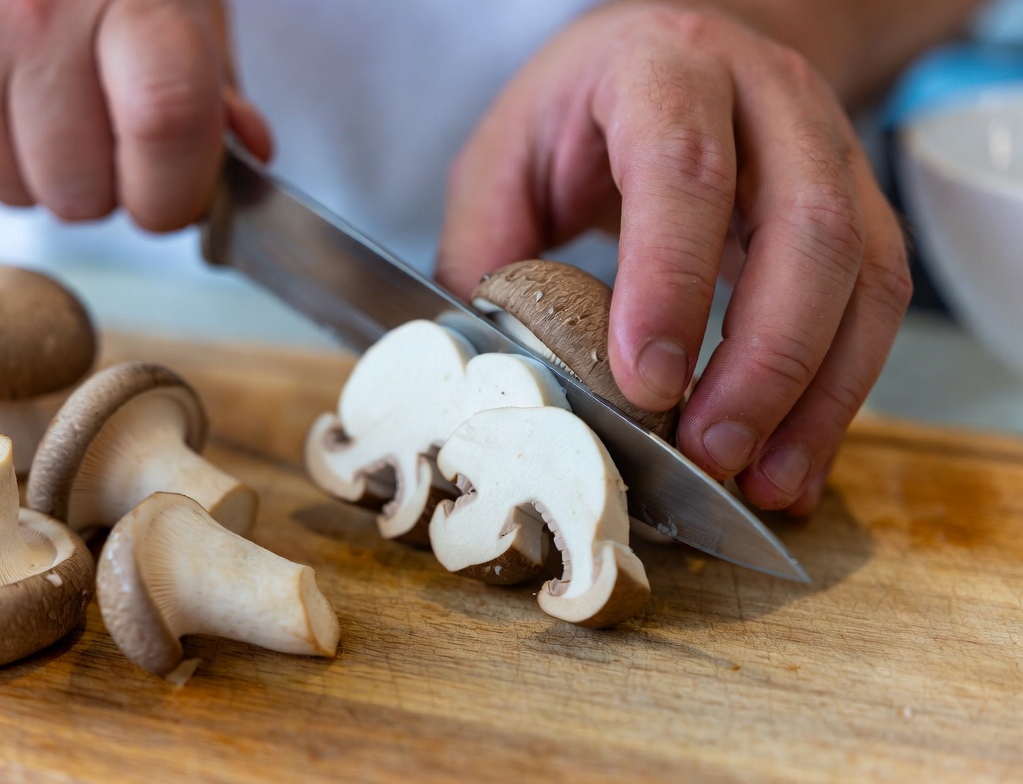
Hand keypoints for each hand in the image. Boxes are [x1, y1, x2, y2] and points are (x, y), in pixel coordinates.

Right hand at [0, 0, 270, 230]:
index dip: (179, 193)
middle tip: (106, 128)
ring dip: (40, 168)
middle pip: (83, 193)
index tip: (179, 196)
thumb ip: (214, 84)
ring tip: (46, 95)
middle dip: (108, 185)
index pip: (167, 134)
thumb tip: (245, 157)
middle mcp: (31, 17)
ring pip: (13, 191)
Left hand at [435, 3, 911, 513]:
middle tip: (709, 451)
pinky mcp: (860, 208)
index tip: (645, 383)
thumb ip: (486, 248)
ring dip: (816, 393)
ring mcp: (831, 149)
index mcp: (664, 69)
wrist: (680, 53)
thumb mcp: (507, 155)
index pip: (683, 170)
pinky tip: (794, 458)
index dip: (670, 281)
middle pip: (805, 228)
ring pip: (864, 273)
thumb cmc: (583, 112)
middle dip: (764, 359)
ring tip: (764, 481)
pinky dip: (839, 393)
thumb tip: (490, 369)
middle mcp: (768, 99)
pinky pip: (878, 305)